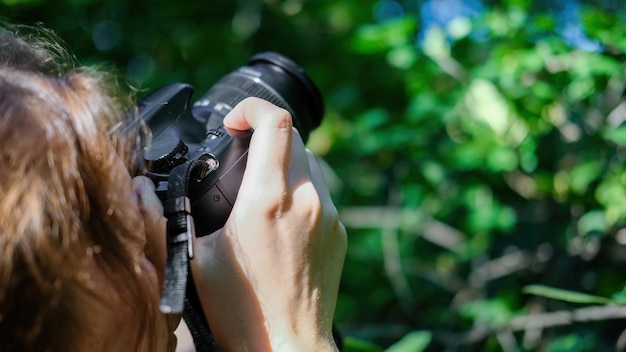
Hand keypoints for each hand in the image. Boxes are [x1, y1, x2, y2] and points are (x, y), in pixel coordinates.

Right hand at [189, 98, 346, 350]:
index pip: (275, 122)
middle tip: (242, 155)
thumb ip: (185, 213)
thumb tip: (166, 189)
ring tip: (261, 187)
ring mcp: (329, 214)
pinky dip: (301, 188)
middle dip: (266, 135)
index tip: (234, 122)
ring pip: (311, 162)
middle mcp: (307, 199)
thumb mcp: (198, 257)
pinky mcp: (340, 231)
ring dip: (285, 161)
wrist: (287, 344)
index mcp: (268, 199)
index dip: (252, 109)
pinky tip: (283, 215)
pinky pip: (322, 191)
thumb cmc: (242, 310)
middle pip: (294, 136)